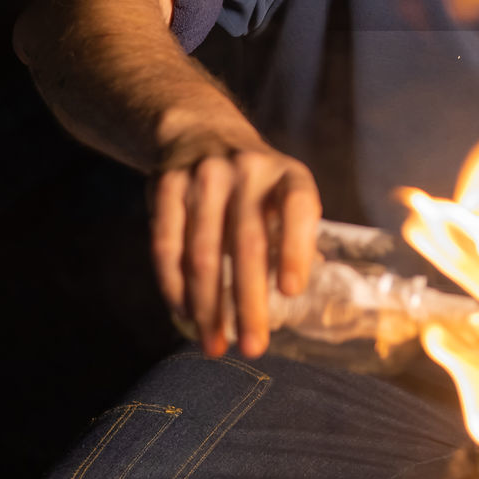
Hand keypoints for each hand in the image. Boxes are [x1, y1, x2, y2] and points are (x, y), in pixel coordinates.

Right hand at [150, 132, 320, 358]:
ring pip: (202, 253)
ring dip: (208, 307)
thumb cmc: (255, 181)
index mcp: (288, 174)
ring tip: (214, 345)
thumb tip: (312, 291)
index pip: (299, 208)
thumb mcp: (284, 191)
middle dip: (249, 303)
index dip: (295, 249)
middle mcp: (248, 170)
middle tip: (254, 347)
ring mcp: (204, 175)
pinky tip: (186, 314)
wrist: (201, 131)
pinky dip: (175, 286)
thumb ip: (295, 235)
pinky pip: (166, 245)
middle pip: (247, 244)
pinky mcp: (166, 185)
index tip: (291, 292)